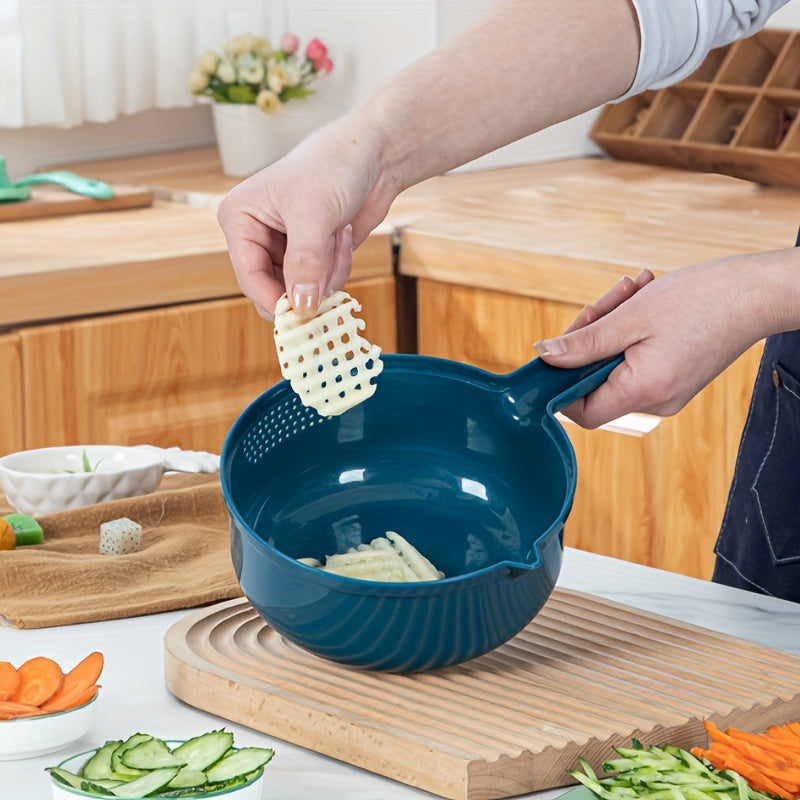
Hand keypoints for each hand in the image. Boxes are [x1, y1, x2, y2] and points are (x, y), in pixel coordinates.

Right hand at [216, 120, 398, 319]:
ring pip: (301, 294)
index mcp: (240, 221)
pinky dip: (338, 269)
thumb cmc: (333, 167)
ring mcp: (284, 249)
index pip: (249, 278)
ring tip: (339, 237)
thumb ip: (306, 263)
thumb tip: (301, 308)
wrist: (371, 154)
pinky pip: (321, 285)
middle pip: (274, 292)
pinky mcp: (310, 256)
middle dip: (308, 286)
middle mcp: (256, 237)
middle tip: (332, 272)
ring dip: (328, 275)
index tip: (305, 318)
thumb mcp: (315, 215)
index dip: (276, 301)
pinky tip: (344, 237)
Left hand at [534, 254, 786, 427]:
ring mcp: (667, 391)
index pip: (582, 412)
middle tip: (608, 300)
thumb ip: (584, 343)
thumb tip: (545, 356)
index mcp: (644, 391)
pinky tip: (645, 299)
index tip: (559, 348)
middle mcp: (656, 401)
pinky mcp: (674, 377)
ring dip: (613, 324)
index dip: (562, 383)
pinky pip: (636, 359)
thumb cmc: (701, 300)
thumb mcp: (630, 317)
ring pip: (614, 363)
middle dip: (592, 336)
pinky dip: (632, 330)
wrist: (758, 293)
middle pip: (596, 380)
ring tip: (634, 289)